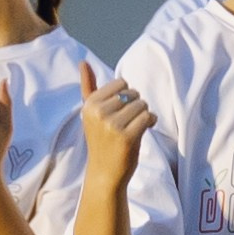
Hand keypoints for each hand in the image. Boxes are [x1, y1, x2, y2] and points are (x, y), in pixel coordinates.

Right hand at [79, 60, 156, 191]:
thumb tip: (83, 62)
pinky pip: (148, 117)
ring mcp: (112, 125)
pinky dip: (150, 122)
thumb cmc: (101, 140)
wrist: (104, 173)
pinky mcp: (127, 136)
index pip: (121, 83)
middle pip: (133, 93)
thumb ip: (88, 87)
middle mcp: (99, 112)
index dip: (125, 96)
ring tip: (134, 127)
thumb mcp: (91, 113)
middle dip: (135, 106)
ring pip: (142, 104)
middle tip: (127, 122)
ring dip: (144, 115)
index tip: (119, 111)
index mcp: (90, 104)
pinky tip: (144, 130)